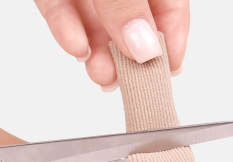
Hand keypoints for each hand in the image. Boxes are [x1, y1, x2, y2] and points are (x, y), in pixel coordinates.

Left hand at [34, 0, 188, 90]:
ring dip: (98, 51)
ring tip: (100, 73)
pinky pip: (60, 7)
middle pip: (131, 21)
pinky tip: (76, 47)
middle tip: (129, 82)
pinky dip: (66, 29)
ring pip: (96, 20)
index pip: (170, 4)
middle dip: (129, 56)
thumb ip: (126, 3)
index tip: (168, 71)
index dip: (172, 39)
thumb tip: (145, 45)